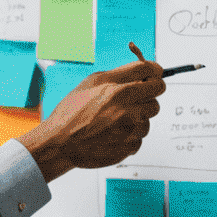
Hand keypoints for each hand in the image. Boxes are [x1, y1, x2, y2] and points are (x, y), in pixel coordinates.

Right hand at [21, 60, 166, 181]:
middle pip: (156, 95)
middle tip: (133, 99)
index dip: (155, 71)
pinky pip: (140, 137)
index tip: (154, 74)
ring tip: (115, 121)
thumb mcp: (91, 83)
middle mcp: (127, 107)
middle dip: (147, 95)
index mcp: (118, 89)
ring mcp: (130, 128)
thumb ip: (120, 75)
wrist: (60, 143)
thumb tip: (143, 70)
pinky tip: (113, 134)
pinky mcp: (130, 145)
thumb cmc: (72, 112)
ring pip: (148, 119)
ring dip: (137, 119)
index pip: (151, 72)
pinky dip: (129, 136)